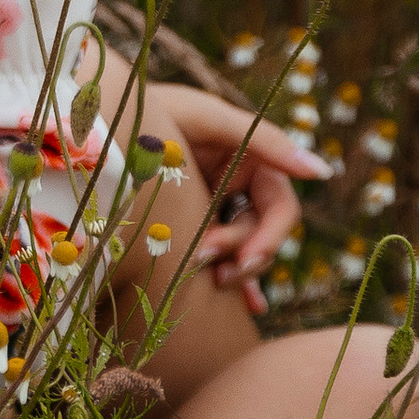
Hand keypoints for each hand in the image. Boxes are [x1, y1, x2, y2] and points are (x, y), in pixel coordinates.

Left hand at [144, 83, 336, 303]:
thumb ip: (266, 141)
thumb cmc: (155, 110)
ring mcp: (214, 207)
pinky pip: (218, 258)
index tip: (246, 260)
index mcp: (251, 157)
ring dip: (230, 271)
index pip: (280, 206)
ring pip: (239, 251)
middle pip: (263, 235)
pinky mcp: (192, 224)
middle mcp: (238, 184)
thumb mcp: (208, 119)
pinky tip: (243, 308)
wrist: (96, 123)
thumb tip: (321, 172)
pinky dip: (229, 283)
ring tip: (205, 281)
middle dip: (243, 256)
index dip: (270, 236)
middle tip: (214, 271)